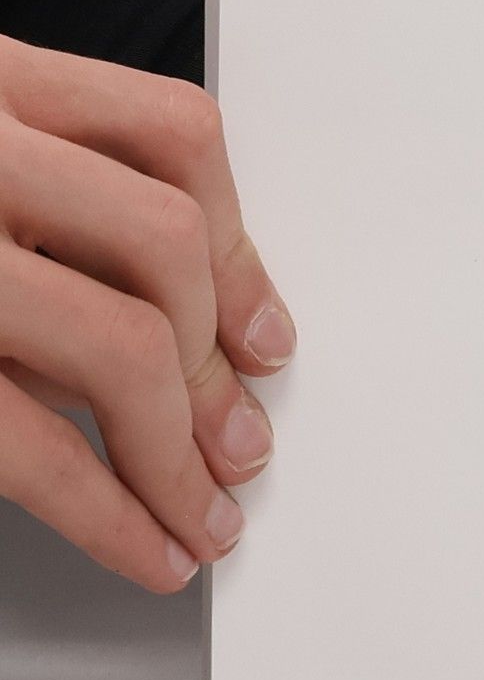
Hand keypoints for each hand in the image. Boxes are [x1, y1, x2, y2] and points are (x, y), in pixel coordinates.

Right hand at [0, 35, 293, 591]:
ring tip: (201, 514)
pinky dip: (103, 508)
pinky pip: (22, 439)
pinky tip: (141, 544)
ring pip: (110, 342)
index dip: (240, 246)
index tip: (264, 332)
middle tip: (239, 446)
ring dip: (176, 450)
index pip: (172, 135)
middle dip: (214, 366)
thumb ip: (33, 189)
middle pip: (158, 246)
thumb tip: (187, 318)